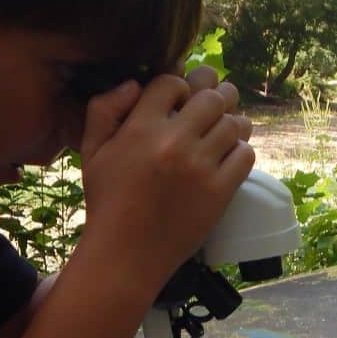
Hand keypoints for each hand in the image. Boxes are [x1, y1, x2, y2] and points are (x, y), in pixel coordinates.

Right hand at [74, 71, 254, 292]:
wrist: (126, 255)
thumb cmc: (107, 202)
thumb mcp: (91, 152)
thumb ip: (103, 110)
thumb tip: (134, 84)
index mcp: (140, 128)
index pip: (173, 82)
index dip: (179, 86)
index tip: (180, 99)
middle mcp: (173, 142)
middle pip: (211, 98)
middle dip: (214, 96)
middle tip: (214, 103)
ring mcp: (200, 167)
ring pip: (233, 124)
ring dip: (231, 122)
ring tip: (224, 129)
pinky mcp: (220, 191)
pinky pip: (245, 155)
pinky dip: (240, 150)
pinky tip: (228, 156)